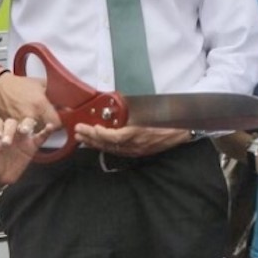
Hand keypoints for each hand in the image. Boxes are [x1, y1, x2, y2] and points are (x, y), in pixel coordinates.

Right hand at [0, 73, 58, 138]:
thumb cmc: (19, 85)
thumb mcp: (41, 84)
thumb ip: (56, 94)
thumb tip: (68, 102)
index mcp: (40, 105)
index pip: (57, 123)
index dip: (60, 122)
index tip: (59, 119)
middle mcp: (30, 115)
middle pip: (45, 130)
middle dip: (47, 127)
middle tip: (47, 122)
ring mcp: (20, 122)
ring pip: (33, 134)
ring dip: (36, 130)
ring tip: (35, 124)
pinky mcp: (12, 126)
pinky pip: (21, 133)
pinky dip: (24, 131)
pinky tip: (25, 125)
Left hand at [0, 116, 44, 187]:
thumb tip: (0, 142)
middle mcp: (9, 130)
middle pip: (12, 122)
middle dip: (10, 129)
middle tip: (8, 141)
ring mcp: (21, 137)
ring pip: (27, 124)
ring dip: (27, 125)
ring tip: (25, 131)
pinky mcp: (32, 145)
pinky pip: (40, 137)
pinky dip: (46, 131)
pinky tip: (50, 127)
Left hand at [72, 122, 191, 158]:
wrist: (179, 133)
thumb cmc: (166, 120)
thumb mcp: (148, 113)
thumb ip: (130, 111)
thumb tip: (114, 105)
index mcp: (138, 134)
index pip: (115, 137)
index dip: (101, 134)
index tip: (91, 127)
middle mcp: (135, 145)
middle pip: (108, 145)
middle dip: (91, 138)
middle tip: (78, 132)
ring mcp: (135, 150)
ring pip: (110, 149)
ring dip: (94, 143)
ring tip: (81, 138)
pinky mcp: (135, 152)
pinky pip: (116, 151)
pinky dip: (104, 146)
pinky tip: (95, 143)